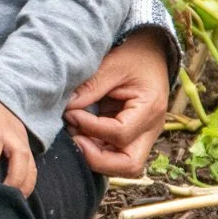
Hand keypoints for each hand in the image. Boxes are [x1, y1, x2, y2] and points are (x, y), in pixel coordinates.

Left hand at [63, 28, 170, 176]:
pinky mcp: (132, 137)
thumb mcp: (113, 64)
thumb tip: (66, 109)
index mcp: (151, 109)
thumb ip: (91, 87)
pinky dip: (96, 150)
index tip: (70, 113)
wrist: (152, 52)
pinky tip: (80, 134)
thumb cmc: (135, 55)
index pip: (120, 134)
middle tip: (74, 139)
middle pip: (129, 165)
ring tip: (75, 134)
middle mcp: (151, 129)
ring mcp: (143, 136)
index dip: (90, 128)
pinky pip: (115, 155)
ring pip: (122, 166)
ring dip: (95, 157)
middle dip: (97, 159)